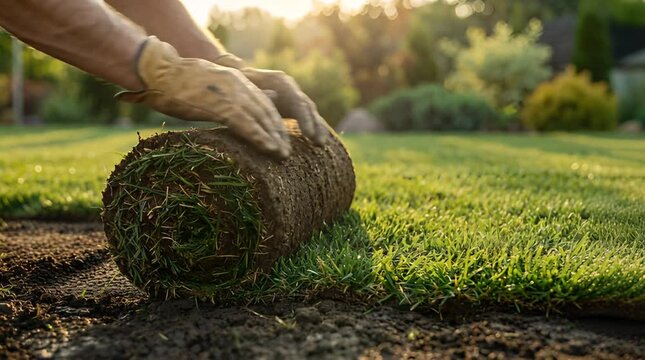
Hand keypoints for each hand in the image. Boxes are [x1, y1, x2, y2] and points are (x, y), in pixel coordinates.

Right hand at [117, 37, 290, 157]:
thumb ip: (229, 94)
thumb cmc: (178, 81)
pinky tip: (270, 149)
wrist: (159, 71)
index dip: (274, 121)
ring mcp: (230, 94)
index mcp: (236, 79)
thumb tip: (238, 106)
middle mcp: (238, 84)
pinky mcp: (219, 105)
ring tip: (282, 155)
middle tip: (286, 151)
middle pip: (268, 110)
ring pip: (261, 118)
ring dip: (275, 138)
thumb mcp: (211, 85)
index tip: (281, 137)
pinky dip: (260, 137)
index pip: (264, 102)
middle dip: (279, 132)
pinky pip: (245, 124)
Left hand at [215, 54, 329, 145]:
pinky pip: (307, 118)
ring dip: (318, 128)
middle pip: (307, 107)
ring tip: (321, 145)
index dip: (304, 118)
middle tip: (319, 142)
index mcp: (280, 81)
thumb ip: (258, 91)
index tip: (308, 134)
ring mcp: (293, 97)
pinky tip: (319, 143)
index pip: (297, 100)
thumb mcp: (244, 85)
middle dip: (314, 125)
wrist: (240, 78)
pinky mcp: (293, 107)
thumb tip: (272, 96)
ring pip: (310, 112)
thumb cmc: (238, 84)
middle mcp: (291, 88)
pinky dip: (314, 129)